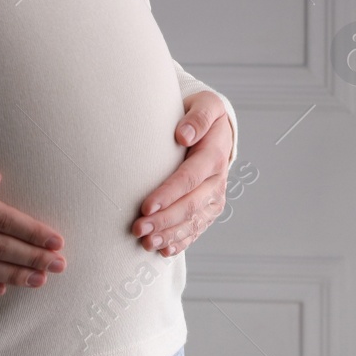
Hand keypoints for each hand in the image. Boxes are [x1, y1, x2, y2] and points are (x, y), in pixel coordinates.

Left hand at [131, 91, 232, 256]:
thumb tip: (183, 135)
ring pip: (193, 222)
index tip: (146, 206)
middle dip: (164, 220)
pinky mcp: (209, 209)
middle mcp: (217, 180)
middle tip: (138, 228)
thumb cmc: (203, 114)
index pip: (190, 179)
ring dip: (169, 235)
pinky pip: (196, 229)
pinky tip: (164, 250)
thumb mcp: (206, 105)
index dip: (169, 194)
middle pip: (190, 206)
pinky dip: (181, 241)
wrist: (215, 128)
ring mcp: (214, 197)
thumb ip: (197, 118)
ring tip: (146, 242)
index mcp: (214, 155)